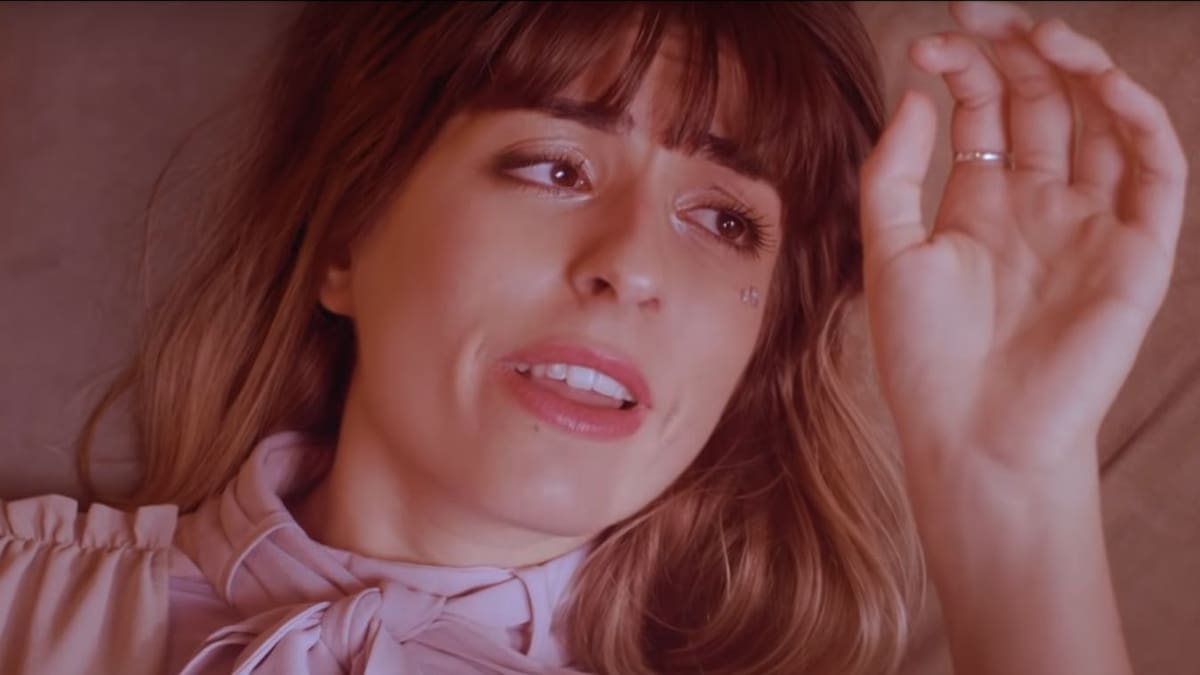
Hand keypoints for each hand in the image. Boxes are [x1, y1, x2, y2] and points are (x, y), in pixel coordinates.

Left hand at [859, 1, 1187, 483]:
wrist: (973, 434)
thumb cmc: (924, 357)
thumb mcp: (889, 253)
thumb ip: (895, 174)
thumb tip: (917, 94)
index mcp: (981, 206)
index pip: (985, 112)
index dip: (963, 69)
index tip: (926, 43)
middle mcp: (1039, 206)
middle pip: (1043, 104)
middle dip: (1017, 51)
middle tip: (983, 13)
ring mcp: (1090, 224)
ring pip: (1100, 122)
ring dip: (1078, 69)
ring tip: (1039, 33)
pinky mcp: (1136, 250)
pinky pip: (1153, 169)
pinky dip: (1136, 119)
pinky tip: (1097, 82)